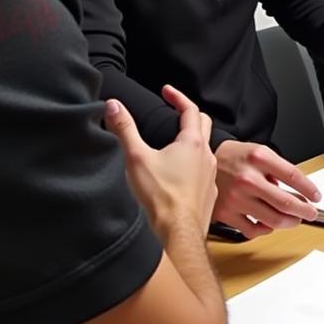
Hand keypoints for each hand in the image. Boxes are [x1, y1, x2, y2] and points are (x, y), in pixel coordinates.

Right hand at [105, 85, 217, 236]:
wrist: (178, 232)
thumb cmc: (160, 196)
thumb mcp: (136, 158)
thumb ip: (125, 129)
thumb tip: (113, 105)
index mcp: (192, 143)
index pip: (190, 109)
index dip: (178, 96)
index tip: (166, 90)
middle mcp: (206, 155)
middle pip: (203, 125)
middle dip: (189, 114)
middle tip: (175, 110)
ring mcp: (211, 175)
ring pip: (205, 149)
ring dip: (193, 140)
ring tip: (175, 141)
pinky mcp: (209, 192)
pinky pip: (205, 171)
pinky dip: (194, 164)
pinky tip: (181, 173)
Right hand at [212, 140, 320, 237]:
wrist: (206, 162)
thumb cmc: (235, 157)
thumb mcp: (259, 153)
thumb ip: (278, 170)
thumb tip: (298, 193)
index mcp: (259, 158)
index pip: (293, 176)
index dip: (309, 189)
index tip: (316, 197)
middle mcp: (248, 178)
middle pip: (285, 203)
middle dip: (304, 211)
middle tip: (311, 213)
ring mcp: (236, 197)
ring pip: (273, 219)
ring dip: (290, 222)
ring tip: (295, 220)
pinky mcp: (225, 213)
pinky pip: (252, 230)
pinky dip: (265, 230)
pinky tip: (270, 224)